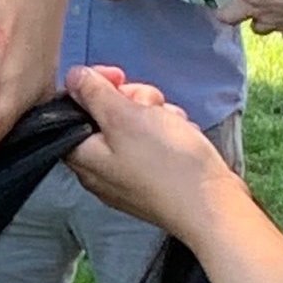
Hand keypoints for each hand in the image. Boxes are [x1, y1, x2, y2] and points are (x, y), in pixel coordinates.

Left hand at [62, 65, 243, 240]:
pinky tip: (182, 135)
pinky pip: (154, 144)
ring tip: (172, 123)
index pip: (72, 111)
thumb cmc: (165, 162)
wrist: (211, 205)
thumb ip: (94, 94)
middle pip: (105, 116)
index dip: (93, 88)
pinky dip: (168, 132)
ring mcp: (127, 175)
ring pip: (134, 126)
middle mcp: (98, 169)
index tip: (117, 78)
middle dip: (132, 101)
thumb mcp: (124, 117)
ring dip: (155, 114)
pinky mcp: (153, 178)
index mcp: (82, 156)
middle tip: (150, 106)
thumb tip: (71, 77)